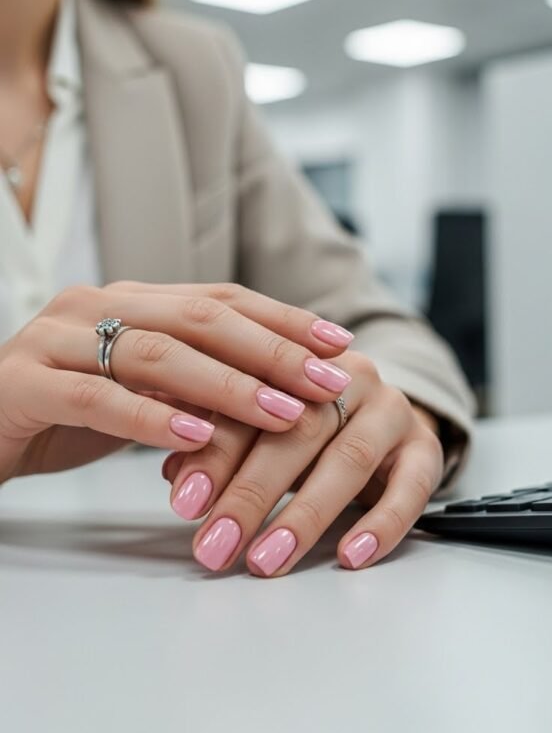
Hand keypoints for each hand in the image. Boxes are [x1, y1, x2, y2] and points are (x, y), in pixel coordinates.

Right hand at [0, 281, 353, 483]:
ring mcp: (56, 338)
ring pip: (157, 353)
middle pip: (201, 318)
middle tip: (328, 379)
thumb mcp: (135, 392)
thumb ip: (188, 383)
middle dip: (273, 350)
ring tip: (283, 412)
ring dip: (229, 384)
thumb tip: (276, 393)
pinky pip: (97, 396)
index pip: (219, 299)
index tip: (338, 342)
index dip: (282, 319)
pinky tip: (198, 433)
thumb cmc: (57, 412)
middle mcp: (94, 305)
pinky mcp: (25, 382)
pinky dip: (152, 416)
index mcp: (126, 300)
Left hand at [163, 350, 444, 574]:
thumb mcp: (256, 426)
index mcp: (295, 361)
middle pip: (298, 430)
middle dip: (251, 492)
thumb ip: (216, 441)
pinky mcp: (425, 446)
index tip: (184, 502)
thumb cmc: (304, 423)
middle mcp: (347, 378)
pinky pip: (412, 486)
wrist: (378, 413)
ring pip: (349, 458)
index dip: (214, 452)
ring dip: (304, 514)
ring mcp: (391, 409)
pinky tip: (351, 555)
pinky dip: (382, 523)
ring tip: (267, 558)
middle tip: (217, 543)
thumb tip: (177, 475)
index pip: (251, 402)